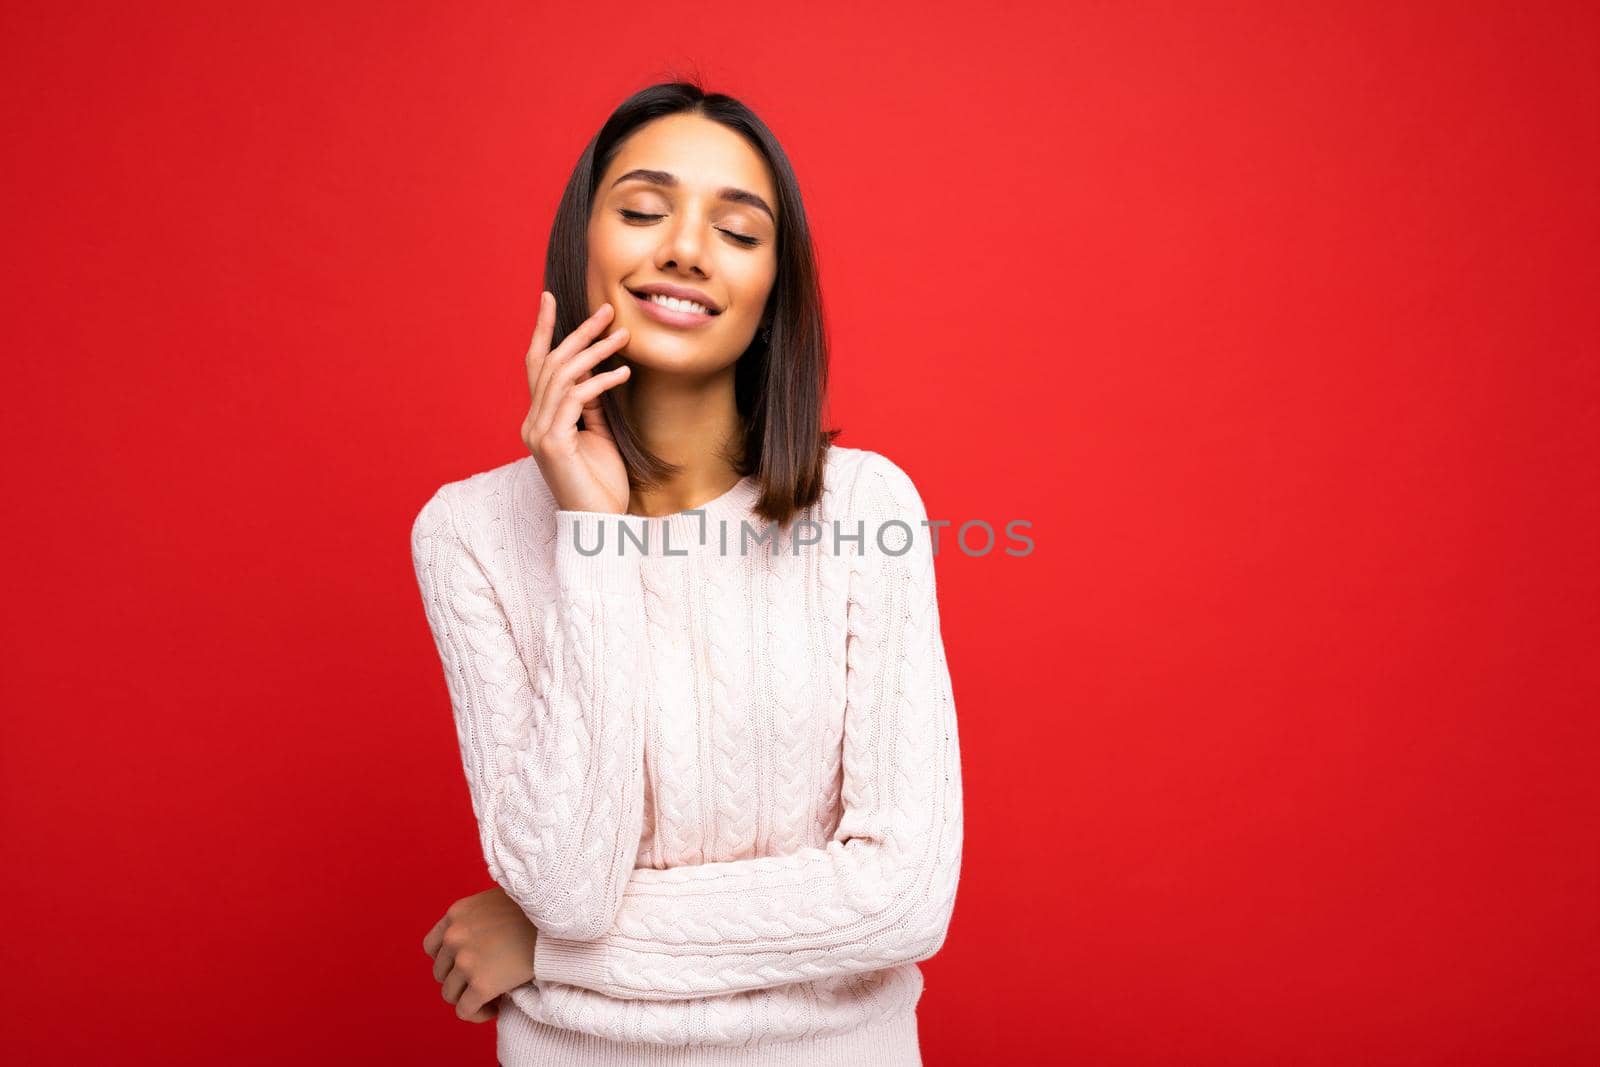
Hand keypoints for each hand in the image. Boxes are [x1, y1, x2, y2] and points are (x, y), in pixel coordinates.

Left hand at [422, 886, 539, 1023]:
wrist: (560, 921)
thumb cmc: (537, 910)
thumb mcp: (498, 901)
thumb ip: (478, 918)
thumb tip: (476, 943)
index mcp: (457, 913)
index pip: (432, 946)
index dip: (448, 960)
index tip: (467, 966)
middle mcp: (455, 936)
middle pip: (441, 973)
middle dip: (460, 980)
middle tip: (484, 982)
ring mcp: (466, 961)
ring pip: (450, 994)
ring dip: (468, 998)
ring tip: (491, 997)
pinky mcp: (482, 984)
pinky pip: (464, 1010)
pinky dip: (477, 1013)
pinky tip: (495, 1007)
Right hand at [521, 290, 632, 513]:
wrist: (599, 525)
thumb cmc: (601, 484)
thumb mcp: (599, 436)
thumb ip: (592, 406)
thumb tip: (597, 374)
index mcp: (540, 420)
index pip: (537, 366)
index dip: (544, 331)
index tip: (551, 298)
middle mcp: (532, 423)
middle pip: (550, 364)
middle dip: (577, 333)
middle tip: (607, 310)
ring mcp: (538, 433)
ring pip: (562, 377)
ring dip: (595, 352)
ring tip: (623, 336)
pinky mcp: (552, 444)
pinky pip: (575, 400)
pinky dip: (600, 383)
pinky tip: (623, 374)